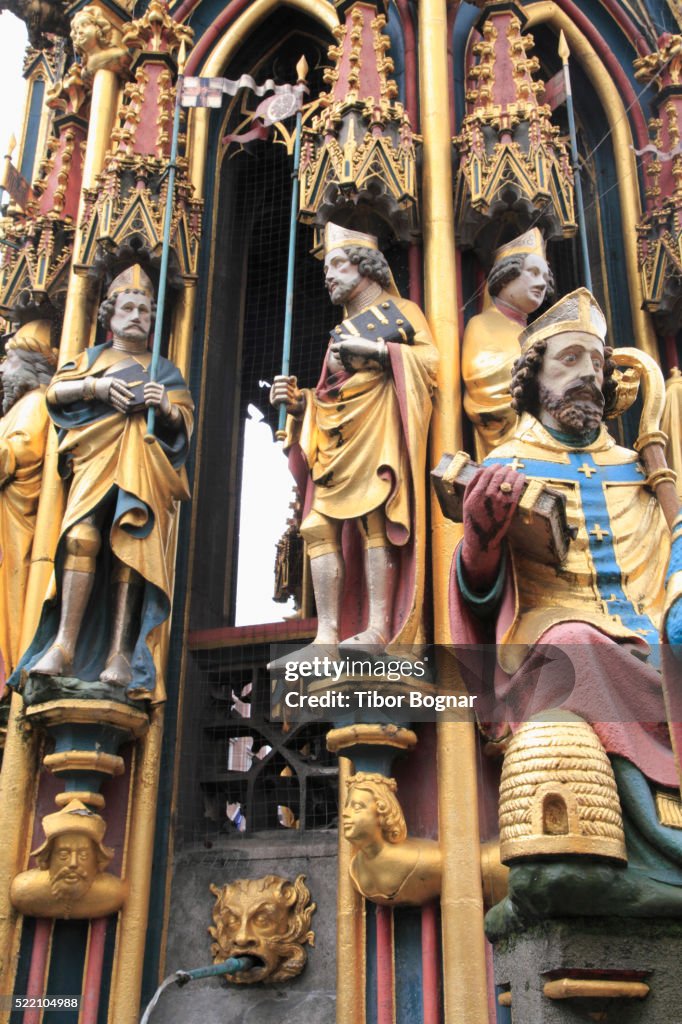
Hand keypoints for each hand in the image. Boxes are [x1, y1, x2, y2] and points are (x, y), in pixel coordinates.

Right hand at [96, 376, 134, 413]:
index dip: (126, 392)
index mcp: (111, 383)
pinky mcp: (106, 401)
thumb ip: (121, 382)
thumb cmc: (106, 382)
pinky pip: (113, 405)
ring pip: (115, 401)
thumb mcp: (112, 379)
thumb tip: (129, 386)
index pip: (120, 388)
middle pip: (117, 395)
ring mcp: (107, 396)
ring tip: (129, 408)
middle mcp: (109, 390)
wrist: (93, 386)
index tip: (133, 396)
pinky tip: (124, 411)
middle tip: (130, 404)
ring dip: (122, 405)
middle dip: (124, 400)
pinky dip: (119, 408)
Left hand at [144, 381, 171, 417]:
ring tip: (145, 400)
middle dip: (145, 392)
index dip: (147, 385)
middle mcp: (162, 391)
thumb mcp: (159, 394)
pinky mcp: (160, 402)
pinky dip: (147, 402)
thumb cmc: (161, 401)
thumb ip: (154, 390)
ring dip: (145, 397)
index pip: (153, 384)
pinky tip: (147, 404)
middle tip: (143, 396)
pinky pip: (151, 400)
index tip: (144, 388)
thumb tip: (145, 387)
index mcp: (162, 388)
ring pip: (150, 395)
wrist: (167, 408)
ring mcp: (162, 397)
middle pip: (151, 390)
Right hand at [270, 375, 303, 414]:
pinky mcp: (273, 403)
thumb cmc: (295, 396)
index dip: (283, 378)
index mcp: (277, 385)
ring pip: (277, 391)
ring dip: (287, 393)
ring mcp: (272, 396)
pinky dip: (286, 398)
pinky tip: (291, 401)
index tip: (291, 381)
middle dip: (287, 386)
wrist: (297, 407)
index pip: (276, 379)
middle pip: (277, 384)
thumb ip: (293, 381)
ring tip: (293, 396)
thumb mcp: (295, 387)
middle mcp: (273, 390)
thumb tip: (291, 378)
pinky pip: (278, 398)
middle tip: (294, 390)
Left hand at [329, 335, 385, 371]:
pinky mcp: (349, 368)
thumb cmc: (365, 344)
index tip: (339, 347)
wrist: (374, 354)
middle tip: (345, 352)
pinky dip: (345, 365)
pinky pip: (343, 367)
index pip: (332, 348)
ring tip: (349, 357)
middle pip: (335, 355)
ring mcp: (345, 362)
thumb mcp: (356, 338)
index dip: (335, 347)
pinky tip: (350, 362)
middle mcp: (342, 354)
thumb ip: (346, 337)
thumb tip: (340, 336)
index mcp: (342, 346)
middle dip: (338, 354)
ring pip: (338, 362)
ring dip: (341, 360)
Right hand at [461, 464, 525, 590]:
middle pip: (498, 474)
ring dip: (512, 472)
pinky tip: (521, 477)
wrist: (482, 540)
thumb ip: (472, 485)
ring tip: (514, 472)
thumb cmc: (474, 519)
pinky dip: (520, 480)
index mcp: (474, 495)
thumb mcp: (466, 502)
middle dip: (503, 469)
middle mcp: (487, 497)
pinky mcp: (510, 507)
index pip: (485, 473)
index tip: (497, 466)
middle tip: (507, 468)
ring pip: (508, 479)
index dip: (492, 467)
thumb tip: (482, 469)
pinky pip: (517, 488)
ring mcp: (500, 502)